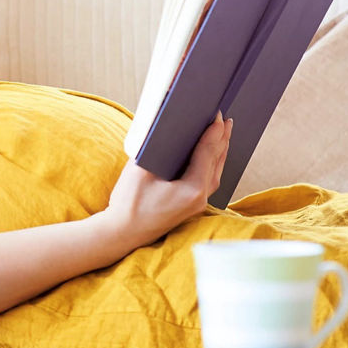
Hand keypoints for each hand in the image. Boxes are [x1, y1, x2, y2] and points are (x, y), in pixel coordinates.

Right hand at [99, 113, 232, 251]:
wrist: (123, 233)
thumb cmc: (129, 203)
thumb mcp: (140, 170)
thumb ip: (156, 147)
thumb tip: (167, 127)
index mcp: (193, 188)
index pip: (208, 152)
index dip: (213, 130)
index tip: (217, 113)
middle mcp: (201, 197)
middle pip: (218, 160)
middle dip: (222, 137)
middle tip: (224, 117)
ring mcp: (199, 203)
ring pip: (217, 170)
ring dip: (220, 150)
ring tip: (223, 131)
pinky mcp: (192, 205)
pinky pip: (209, 179)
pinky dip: (213, 162)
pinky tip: (211, 155)